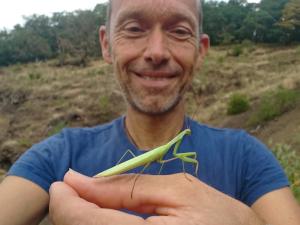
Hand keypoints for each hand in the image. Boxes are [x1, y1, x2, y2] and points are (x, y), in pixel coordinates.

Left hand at [49, 171, 263, 224]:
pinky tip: (108, 216)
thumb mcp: (177, 190)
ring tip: (94, 201)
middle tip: (78, 189)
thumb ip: (128, 187)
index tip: (62, 182)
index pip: (88, 223)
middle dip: (73, 210)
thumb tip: (81, 179)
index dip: (67, 201)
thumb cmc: (220, 215)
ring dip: (84, 219)